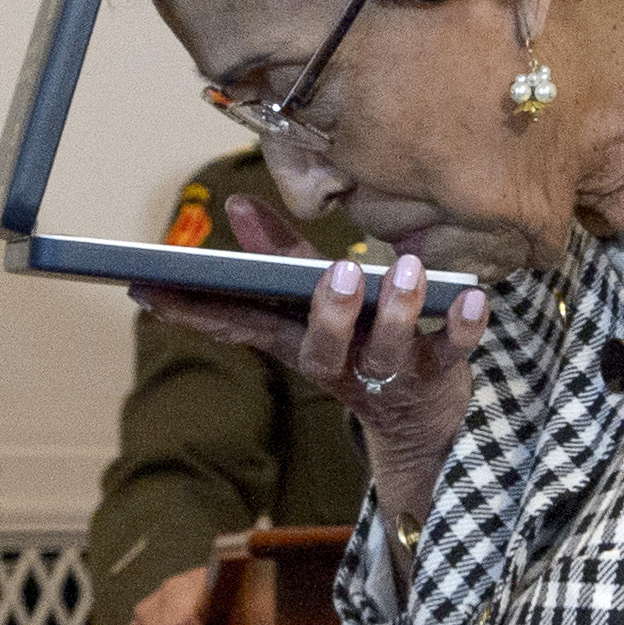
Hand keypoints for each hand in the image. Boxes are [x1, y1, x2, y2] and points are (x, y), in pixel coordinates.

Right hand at [130, 195, 487, 529]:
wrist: (422, 420)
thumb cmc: (361, 343)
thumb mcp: (316, 305)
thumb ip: (281, 255)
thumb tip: (236, 204)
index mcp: (297, 343)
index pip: (238, 327)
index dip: (194, 312)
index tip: (149, 289)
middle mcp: (339, 363)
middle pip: (321, 349)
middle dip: (328, 313)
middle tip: (340, 272)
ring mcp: (388, 374)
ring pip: (388, 350)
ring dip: (397, 311)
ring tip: (406, 270)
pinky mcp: (437, 377)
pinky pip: (452, 354)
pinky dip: (462, 327)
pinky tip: (473, 296)